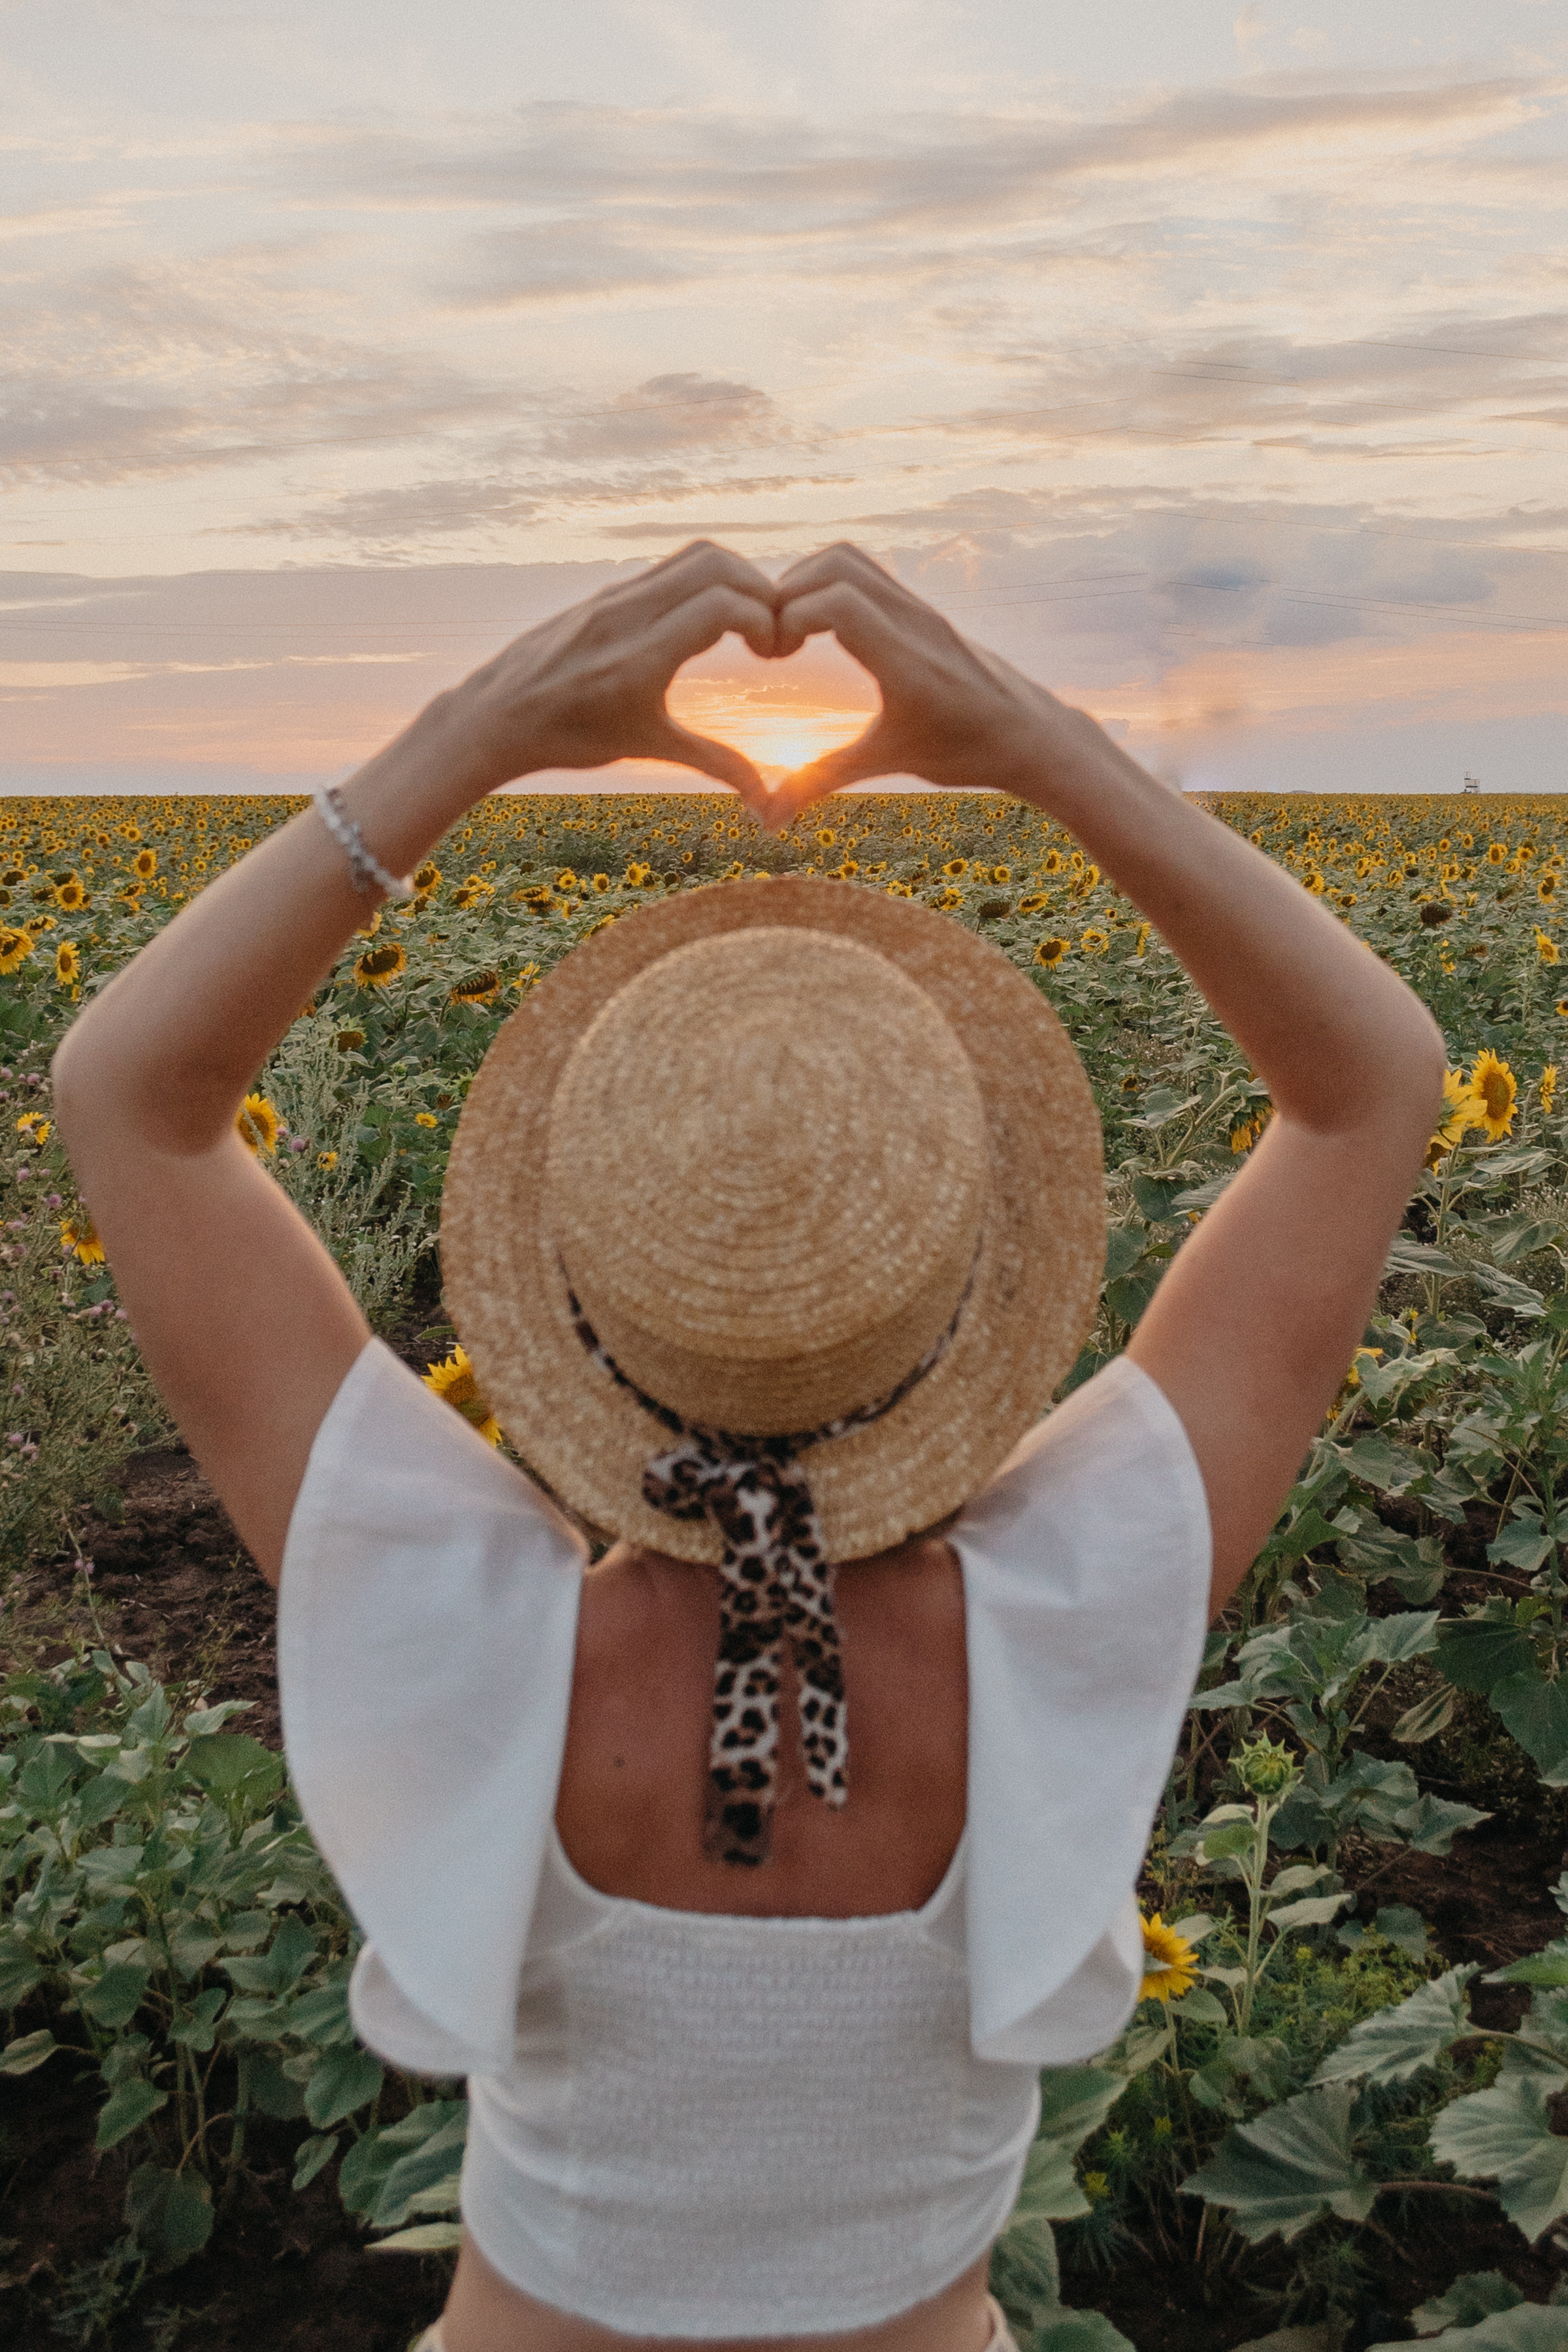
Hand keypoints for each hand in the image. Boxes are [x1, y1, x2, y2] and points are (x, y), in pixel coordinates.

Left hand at [453, 540, 779, 797]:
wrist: (497, 715)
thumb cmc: (570, 738)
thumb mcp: (648, 747)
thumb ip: (714, 762)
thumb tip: (765, 800)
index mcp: (641, 656)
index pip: (722, 604)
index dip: (764, 620)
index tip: (773, 654)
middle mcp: (627, 614)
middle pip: (716, 563)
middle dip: (761, 590)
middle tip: (770, 631)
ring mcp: (614, 596)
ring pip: (694, 555)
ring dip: (735, 577)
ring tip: (747, 620)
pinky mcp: (607, 591)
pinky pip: (668, 567)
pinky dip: (704, 580)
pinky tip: (708, 618)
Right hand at [753, 543, 1078, 830]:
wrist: (1030, 733)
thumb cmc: (965, 751)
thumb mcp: (889, 762)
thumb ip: (824, 779)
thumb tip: (768, 820)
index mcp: (906, 661)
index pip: (838, 601)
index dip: (790, 616)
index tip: (775, 655)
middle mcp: (915, 622)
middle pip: (836, 564)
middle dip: (787, 592)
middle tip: (774, 639)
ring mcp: (921, 608)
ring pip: (850, 559)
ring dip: (807, 581)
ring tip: (791, 629)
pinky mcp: (922, 607)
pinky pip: (867, 572)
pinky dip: (830, 584)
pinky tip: (821, 629)